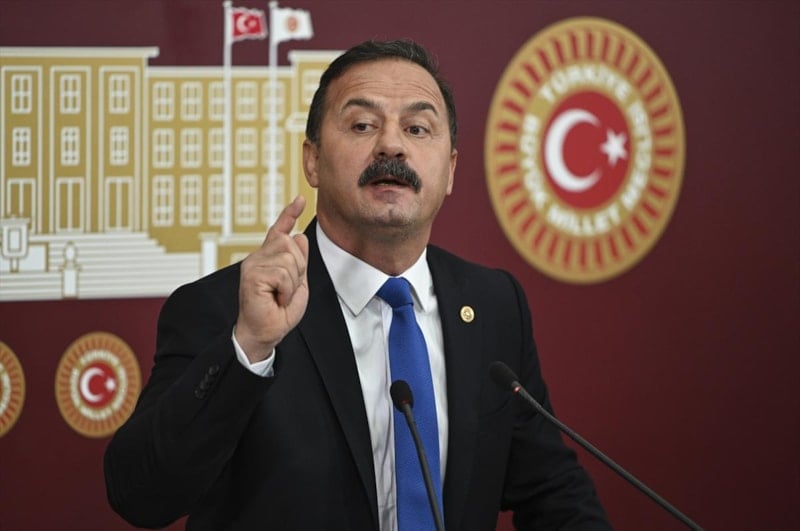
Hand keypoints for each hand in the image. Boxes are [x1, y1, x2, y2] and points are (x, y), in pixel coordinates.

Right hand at [235, 196, 308, 362]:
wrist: (266, 333)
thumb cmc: (278, 313)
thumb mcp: (296, 283)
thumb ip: (298, 261)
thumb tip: (298, 235)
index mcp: (268, 258)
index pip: (279, 231)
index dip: (289, 214)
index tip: (300, 200)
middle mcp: (257, 258)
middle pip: (290, 243)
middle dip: (298, 268)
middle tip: (287, 290)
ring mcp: (252, 265)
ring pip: (288, 257)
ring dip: (292, 282)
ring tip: (280, 296)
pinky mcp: (251, 275)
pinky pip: (282, 273)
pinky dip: (286, 289)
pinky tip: (276, 299)